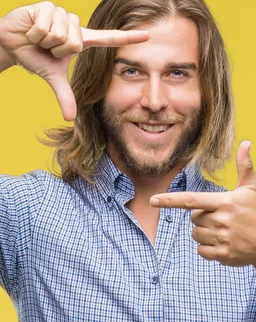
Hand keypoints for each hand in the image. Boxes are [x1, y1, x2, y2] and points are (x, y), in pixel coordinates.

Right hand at [0, 1, 148, 120]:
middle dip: (54, 49)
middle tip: (44, 46)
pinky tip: (30, 29)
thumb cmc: (33, 56)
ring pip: (59, 35)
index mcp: (80, 40)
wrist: (9, 42)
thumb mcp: (51, 75)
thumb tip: (70, 119)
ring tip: (37, 37)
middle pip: (73, 43)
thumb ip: (64, 95)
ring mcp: (62, 13)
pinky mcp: (48, 6)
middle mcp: (74, 25)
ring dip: (43, 41)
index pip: (107, 39)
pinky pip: (45, 27)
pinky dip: (33, 33)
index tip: (147, 36)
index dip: (127, 39)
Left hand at [150, 140, 255, 265]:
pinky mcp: (224, 255)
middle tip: (223, 218)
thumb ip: (245, 167)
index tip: (153, 200)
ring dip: (206, 233)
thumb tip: (246, 143)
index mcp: (225, 202)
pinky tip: (224, 244)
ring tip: (225, 232)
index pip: (191, 200)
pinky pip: (201, 251)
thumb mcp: (252, 189)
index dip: (170, 200)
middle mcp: (222, 220)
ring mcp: (223, 238)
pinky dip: (209, 249)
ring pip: (195, 234)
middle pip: (194, 218)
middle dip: (203, 217)